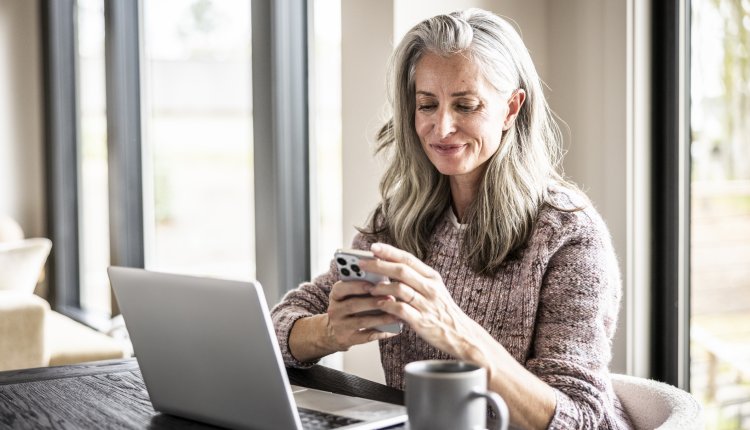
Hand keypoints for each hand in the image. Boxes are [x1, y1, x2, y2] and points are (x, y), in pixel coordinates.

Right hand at [323, 280, 399, 351]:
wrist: (333, 331)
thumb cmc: (349, 307)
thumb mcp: (349, 296)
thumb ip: (362, 289)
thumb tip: (385, 285)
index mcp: (336, 295)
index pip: (341, 288)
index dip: (356, 286)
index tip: (373, 285)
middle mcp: (334, 310)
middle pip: (353, 305)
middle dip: (373, 302)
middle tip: (391, 299)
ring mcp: (340, 326)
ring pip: (361, 322)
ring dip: (381, 318)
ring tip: (396, 315)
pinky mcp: (347, 340)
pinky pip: (366, 336)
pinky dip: (381, 333)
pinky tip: (394, 330)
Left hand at [358, 243, 487, 359]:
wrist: (460, 334)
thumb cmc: (442, 311)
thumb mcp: (434, 289)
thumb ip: (415, 278)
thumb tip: (389, 267)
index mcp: (432, 277)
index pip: (408, 259)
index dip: (389, 252)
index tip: (373, 247)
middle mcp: (430, 288)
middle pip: (401, 271)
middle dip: (379, 265)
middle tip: (362, 264)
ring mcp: (426, 305)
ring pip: (400, 289)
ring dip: (381, 287)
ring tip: (370, 288)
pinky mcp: (421, 321)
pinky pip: (400, 310)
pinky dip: (387, 305)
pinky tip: (379, 304)